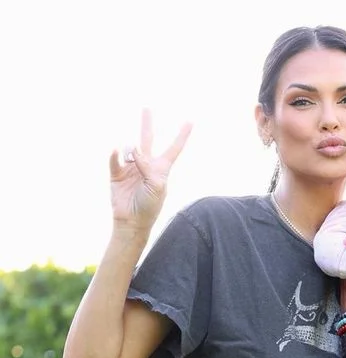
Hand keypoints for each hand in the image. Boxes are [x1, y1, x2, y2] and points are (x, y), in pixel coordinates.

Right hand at [108, 109, 191, 232]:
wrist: (131, 221)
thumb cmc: (149, 207)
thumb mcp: (157, 187)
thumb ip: (148, 166)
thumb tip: (133, 149)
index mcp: (161, 169)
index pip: (173, 149)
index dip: (181, 136)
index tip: (190, 121)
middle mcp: (146, 165)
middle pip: (147, 140)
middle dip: (146, 124)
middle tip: (147, 107)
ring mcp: (130, 167)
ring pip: (129, 148)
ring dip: (130, 150)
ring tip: (130, 157)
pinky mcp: (116, 172)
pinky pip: (114, 158)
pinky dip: (115, 155)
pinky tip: (116, 152)